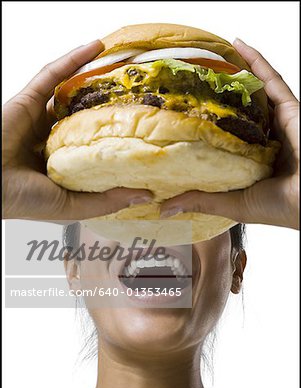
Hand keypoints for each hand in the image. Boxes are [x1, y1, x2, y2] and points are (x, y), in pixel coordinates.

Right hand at [2, 40, 151, 220]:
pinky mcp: (28, 101)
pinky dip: (72, 60)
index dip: (119, 138)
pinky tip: (95, 48)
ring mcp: (41, 119)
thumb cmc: (23, 201)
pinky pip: (52, 75)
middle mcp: (54, 141)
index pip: (96, 147)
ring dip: (95, 79)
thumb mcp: (72, 206)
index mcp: (64, 165)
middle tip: (139, 95)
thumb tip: (145, 195)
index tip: (146, 133)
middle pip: (86, 117)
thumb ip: (106, 201)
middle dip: (110, 105)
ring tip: (124, 68)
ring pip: (72, 94)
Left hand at [160, 38, 298, 229]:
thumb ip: (201, 201)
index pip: (223, 138)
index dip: (205, 127)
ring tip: (208, 61)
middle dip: (216, 98)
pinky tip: (238, 47)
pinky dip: (257, 62)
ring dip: (233, 75)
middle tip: (190, 84)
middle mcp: (262, 141)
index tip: (180, 118)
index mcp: (250, 161)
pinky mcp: (290, 110)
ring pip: (252, 94)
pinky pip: (272, 81)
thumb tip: (165, 208)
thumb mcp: (232, 203)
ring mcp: (276, 123)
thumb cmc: (278, 207)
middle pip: (237, 113)